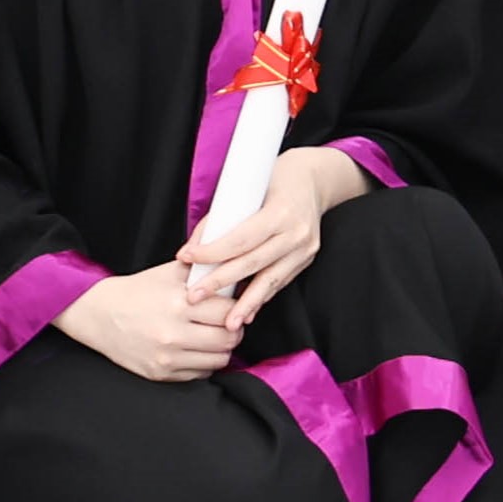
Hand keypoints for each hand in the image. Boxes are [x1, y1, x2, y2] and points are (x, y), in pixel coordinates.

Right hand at [58, 262, 238, 383]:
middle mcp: (173, 333)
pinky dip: (204, 364)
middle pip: (227, 339)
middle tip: (229, 324)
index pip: (227, 311)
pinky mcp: (160, 374)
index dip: (236, 307)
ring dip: (221, 349)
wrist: (99, 315)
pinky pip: (200, 374)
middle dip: (233, 330)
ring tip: (214, 337)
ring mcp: (166, 357)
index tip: (233, 306)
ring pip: (218, 360)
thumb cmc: (137, 291)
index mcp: (178, 304)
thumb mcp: (168, 273)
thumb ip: (201, 272)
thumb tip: (231, 270)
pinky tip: (197, 350)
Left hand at [176, 144, 357, 325]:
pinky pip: (279, 282)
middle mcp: (296, 233)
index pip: (241, 238)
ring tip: (227, 323)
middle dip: (221, 282)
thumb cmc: (275, 178)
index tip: (187, 258)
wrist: (315, 179)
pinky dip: (261, 296)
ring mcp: (305, 249)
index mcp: (281, 211)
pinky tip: (246, 311)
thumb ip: (222, 218)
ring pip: (270, 281)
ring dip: (246, 304)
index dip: (212, 251)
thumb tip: (192, 248)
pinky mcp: (306, 260)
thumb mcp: (248, 187)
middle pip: (253, 264)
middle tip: (194, 296)